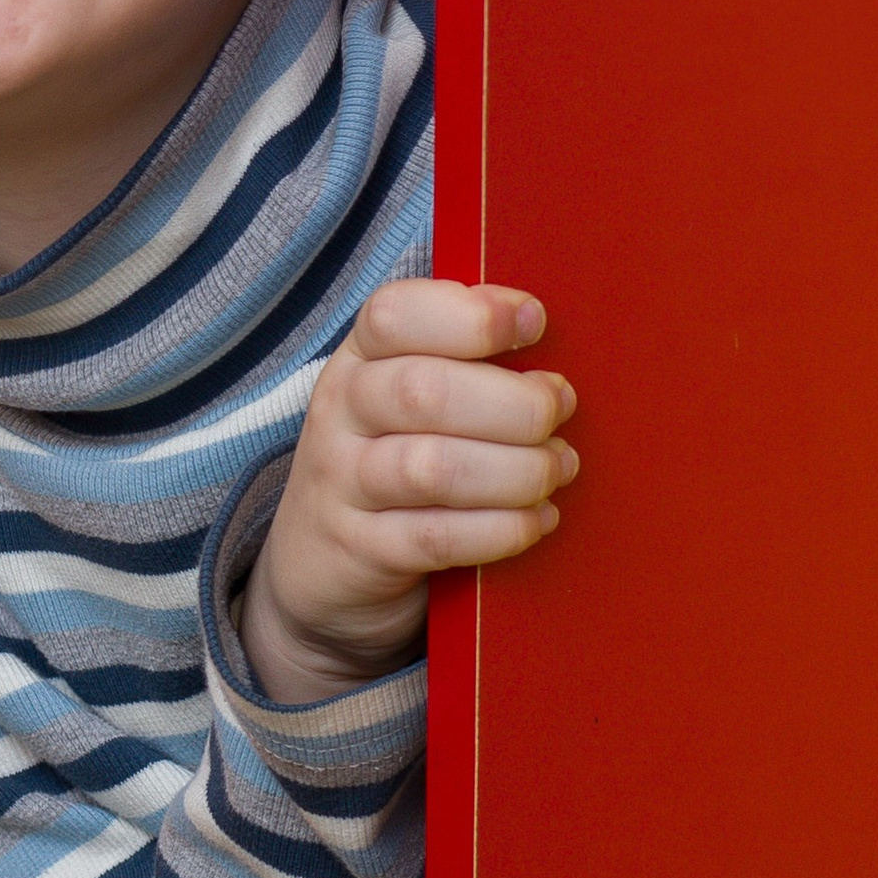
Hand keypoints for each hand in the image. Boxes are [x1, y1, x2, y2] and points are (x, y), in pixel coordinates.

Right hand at [240, 282, 574, 710]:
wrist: (317, 562)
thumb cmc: (390, 456)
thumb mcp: (403, 394)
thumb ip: (460, 355)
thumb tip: (533, 320)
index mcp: (359, 358)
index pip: (394, 315)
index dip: (471, 315)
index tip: (534, 322)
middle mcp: (341, 413)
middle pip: (423, 393)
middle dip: (514, 403)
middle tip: (559, 410)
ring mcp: (344, 484)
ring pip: (433, 469)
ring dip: (517, 469)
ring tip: (557, 468)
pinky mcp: (363, 549)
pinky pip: (439, 538)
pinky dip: (502, 528)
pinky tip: (539, 518)